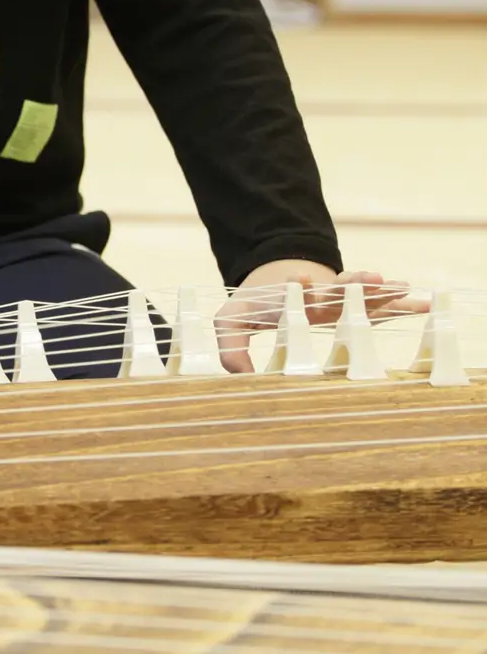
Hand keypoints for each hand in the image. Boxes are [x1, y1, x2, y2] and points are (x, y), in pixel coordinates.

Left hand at [214, 260, 426, 373]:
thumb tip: (240, 377)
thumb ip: (230, 347)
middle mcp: (318, 298)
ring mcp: (339, 300)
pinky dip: (402, 305)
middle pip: (336, 289)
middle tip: (370, 277)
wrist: (278, 278)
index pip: (294, 294)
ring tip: (395, 285)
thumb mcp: (232, 322)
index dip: (298, 289)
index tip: (300, 280)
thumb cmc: (256, 306)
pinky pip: (382, 307)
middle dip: (351, 284)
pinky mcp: (354, 305)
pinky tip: (423, 302)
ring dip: (377, 290)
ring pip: (360, 294)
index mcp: (289, 300)